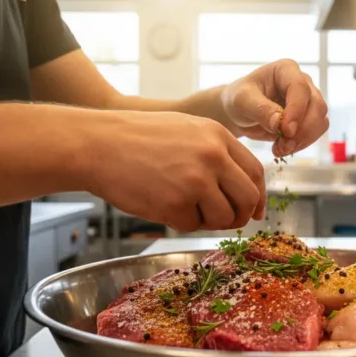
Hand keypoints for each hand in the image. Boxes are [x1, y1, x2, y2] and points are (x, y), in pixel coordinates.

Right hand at [85, 112, 265, 231]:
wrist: (97, 144)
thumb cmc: (138, 138)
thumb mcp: (187, 130)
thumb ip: (217, 152)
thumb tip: (243, 185)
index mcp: (218, 136)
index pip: (256, 172)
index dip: (259, 196)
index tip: (255, 211)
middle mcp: (213, 156)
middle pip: (248, 199)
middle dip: (241, 216)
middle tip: (227, 221)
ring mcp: (195, 180)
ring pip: (224, 218)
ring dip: (209, 222)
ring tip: (186, 208)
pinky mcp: (175, 203)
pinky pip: (193, 226)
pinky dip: (181, 223)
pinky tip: (163, 205)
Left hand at [221, 59, 328, 156]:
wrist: (238, 113)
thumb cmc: (238, 100)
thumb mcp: (242, 101)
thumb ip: (260, 110)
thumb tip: (279, 123)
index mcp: (286, 70)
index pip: (300, 88)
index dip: (296, 110)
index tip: (286, 131)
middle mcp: (302, 82)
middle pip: (317, 105)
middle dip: (303, 130)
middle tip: (283, 145)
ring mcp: (307, 101)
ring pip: (320, 120)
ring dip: (303, 139)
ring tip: (280, 149)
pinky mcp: (308, 118)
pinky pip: (315, 132)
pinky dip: (302, 144)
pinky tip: (283, 149)